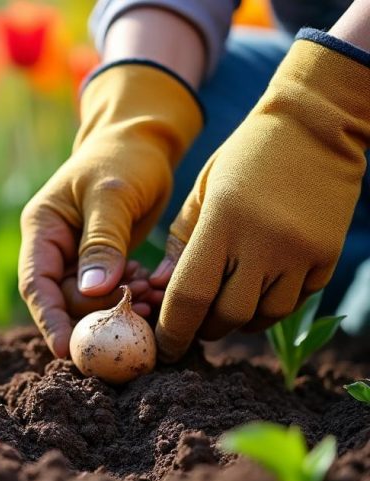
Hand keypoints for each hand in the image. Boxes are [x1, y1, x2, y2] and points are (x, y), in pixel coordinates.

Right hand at [19, 62, 201, 356]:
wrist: (144, 139)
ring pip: (89, 301)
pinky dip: (131, 297)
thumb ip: (102, 242)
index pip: (36, 284)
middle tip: (138, 314)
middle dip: (97, 313)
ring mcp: (77, 257)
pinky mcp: (103, 262)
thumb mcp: (112, 195)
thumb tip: (92, 292)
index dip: (50, 320)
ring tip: (152, 300)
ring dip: (118, 307)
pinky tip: (154, 289)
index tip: (69, 351)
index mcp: (42, 228)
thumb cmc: (124, 156)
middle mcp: (53, 247)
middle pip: (63, 300)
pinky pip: (110, 293)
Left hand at [152, 31, 369, 360]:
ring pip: (263, 316)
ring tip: (223, 310)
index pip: (190, 296)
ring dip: (239, 322)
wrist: (314, 126)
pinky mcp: (327, 256)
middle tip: (192, 327)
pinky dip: (271, 306)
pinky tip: (257, 290)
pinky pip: (294, 302)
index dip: (173, 330)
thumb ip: (180, 244)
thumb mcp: (201, 193)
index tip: (162, 346)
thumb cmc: (245, 158)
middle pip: (227, 316)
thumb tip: (160, 291)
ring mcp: (300, 251)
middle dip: (204, 329)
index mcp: (221, 223)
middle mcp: (263, 242)